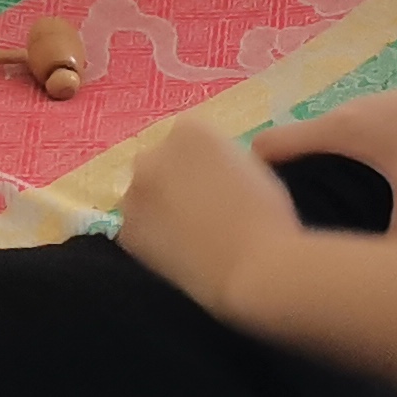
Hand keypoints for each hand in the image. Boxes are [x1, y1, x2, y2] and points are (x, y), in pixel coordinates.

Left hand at [117, 118, 304, 317]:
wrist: (257, 266)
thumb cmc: (269, 216)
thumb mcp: (251, 165)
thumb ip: (219, 157)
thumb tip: (204, 173)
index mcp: (190, 129)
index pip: (186, 139)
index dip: (203, 165)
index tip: (217, 186)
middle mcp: (154, 153)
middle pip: (158, 162)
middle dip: (174, 180)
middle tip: (200, 210)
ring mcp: (135, 191)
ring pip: (142, 195)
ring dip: (158, 207)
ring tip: (189, 234)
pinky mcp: (127, 228)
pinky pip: (136, 228)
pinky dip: (151, 237)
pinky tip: (178, 251)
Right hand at [252, 70, 396, 239]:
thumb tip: (380, 286)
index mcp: (336, 130)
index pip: (266, 148)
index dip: (245, 181)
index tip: (242, 220)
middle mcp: (344, 120)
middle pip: (290, 155)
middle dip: (276, 192)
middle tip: (272, 236)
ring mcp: (370, 120)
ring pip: (322, 156)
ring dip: (310, 185)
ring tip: (309, 230)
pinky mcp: (395, 127)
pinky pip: (350, 157)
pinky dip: (342, 180)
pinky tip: (361, 211)